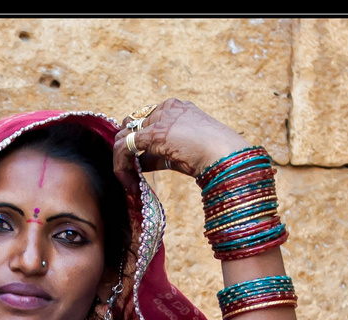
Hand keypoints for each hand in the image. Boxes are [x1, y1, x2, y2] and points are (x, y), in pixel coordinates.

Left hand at [111, 98, 248, 178]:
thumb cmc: (213, 157)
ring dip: (122, 161)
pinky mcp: (154, 133)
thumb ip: (161, 154)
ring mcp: (160, 119)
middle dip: (126, 152)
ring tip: (127, 182)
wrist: (226, 155)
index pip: (145, 123)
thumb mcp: (184, 152)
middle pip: (131, 128)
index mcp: (176, 109)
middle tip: (128, 176)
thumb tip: (142, 163)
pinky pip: (125, 146)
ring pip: (124, 137)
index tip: (137, 167)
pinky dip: (121, 165)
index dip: (137, 145)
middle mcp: (165, 109)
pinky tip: (128, 181)